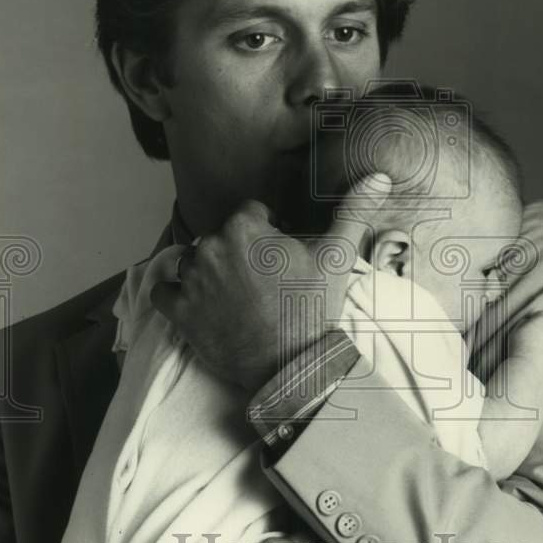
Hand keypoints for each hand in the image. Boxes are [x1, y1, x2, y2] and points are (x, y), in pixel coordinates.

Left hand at [151, 173, 391, 389]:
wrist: (292, 367)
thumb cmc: (313, 308)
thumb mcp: (337, 257)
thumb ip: (354, 210)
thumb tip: (379, 175)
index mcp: (243, 226)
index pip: (250, 214)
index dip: (267, 232)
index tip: (279, 256)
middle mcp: (210, 246)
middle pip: (221, 237)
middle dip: (238, 252)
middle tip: (262, 282)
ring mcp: (191, 280)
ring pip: (192, 261)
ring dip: (207, 271)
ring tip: (235, 296)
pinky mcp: (178, 311)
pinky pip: (163, 291)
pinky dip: (176, 295)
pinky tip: (198, 304)